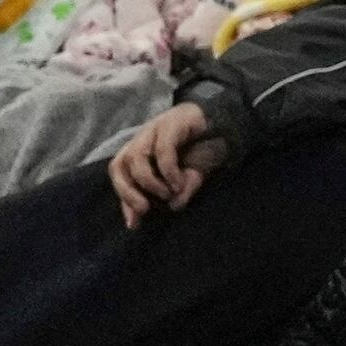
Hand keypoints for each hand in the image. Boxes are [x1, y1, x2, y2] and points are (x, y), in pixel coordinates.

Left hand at [111, 100, 232, 222]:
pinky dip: (169, 170)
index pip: (119, 173)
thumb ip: (178, 193)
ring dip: (149, 182)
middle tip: (145, 209)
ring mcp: (155, 129)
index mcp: (140, 151)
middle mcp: (143, 139)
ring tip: (167, 194)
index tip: (134, 222)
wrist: (225, 126)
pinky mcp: (172, 122)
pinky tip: (179, 183)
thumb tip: (172, 207)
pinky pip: (163, 148)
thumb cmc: (202, 152)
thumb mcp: (189, 179)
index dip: (124, 197)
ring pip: (136, 156)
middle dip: (128, 191)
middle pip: (120, 164)